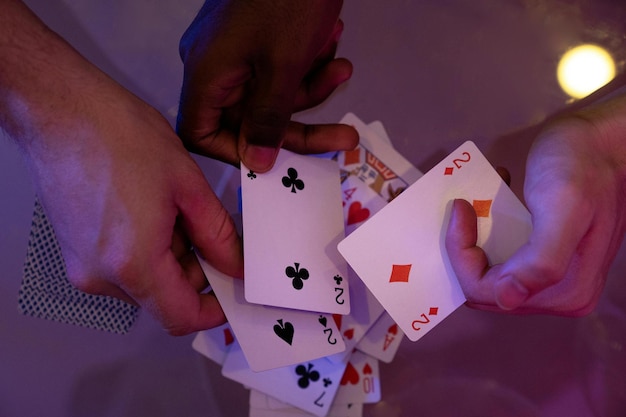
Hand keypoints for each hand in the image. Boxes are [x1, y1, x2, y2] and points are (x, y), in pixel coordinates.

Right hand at [2, 1, 241, 334]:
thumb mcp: (188, 185)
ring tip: (171, 209)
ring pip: (144, 283)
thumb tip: (234, 265)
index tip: (230, 288)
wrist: (61, 110)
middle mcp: (100, 276)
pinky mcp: (74, 252)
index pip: (180, 317)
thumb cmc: (120, 136)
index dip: (213, 310)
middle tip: (206, 229)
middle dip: (194, 272)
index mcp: (132, 263)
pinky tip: (149, 210)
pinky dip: (145, 250)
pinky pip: (121, 267)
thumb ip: (217, 234)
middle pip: (163, 300)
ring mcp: (81, 265)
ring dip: (169, 258)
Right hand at [177, 0, 357, 171]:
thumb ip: (268, 119)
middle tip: (344, 134)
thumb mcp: (282, 68)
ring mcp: (236, 49)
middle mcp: (215, 65)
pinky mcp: (256, 36)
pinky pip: (279, 67)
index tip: (275, 159)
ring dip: (311, 86)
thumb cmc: (288, 0)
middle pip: (251, 117)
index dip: (236, 153)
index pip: (202, 132)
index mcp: (207, 73)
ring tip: (341, 65)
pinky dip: (307, 64)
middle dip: (301, 120)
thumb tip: (255, 163)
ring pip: (272, 93)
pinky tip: (332, 44)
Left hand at [445, 92, 625, 315]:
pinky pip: (505, 258)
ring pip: (492, 274)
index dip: (462, 253)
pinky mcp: (552, 260)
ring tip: (479, 202)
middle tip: (465, 207)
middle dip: (466, 250)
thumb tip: (508, 299)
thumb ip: (541, 261)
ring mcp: (558, 279)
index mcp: (565, 291)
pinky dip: (491, 232)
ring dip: (476, 239)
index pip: (485, 290)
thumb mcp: (563, 207)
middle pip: (487, 288)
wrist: (608, 141)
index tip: (461, 208)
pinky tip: (496, 200)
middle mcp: (563, 295)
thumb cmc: (584, 165)